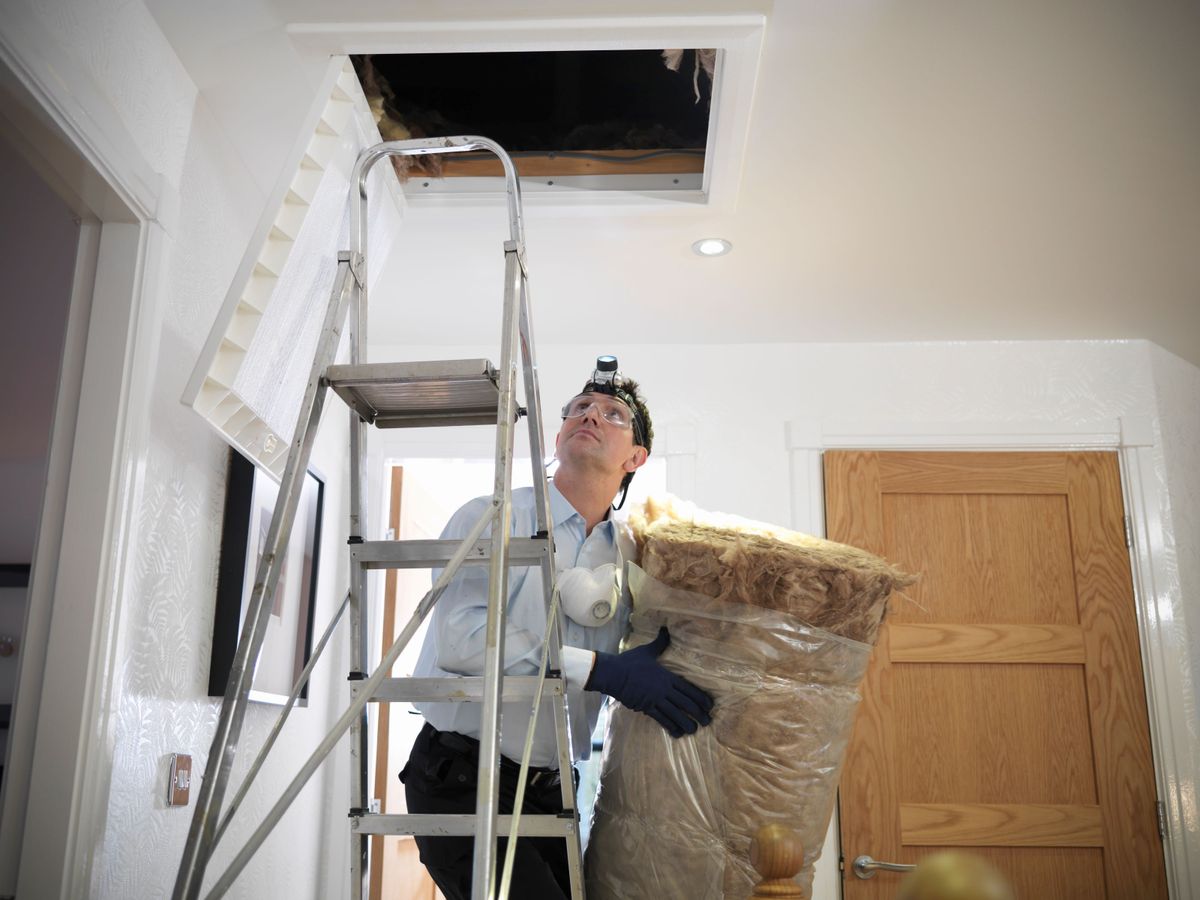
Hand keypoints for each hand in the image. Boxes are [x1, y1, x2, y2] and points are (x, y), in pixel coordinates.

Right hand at [585, 626, 713, 737]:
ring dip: (686, 723)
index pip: (689, 688)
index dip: (701, 698)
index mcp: (667, 676)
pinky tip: (677, 734)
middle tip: (707, 721)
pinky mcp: (646, 708)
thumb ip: (660, 642)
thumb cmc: (630, 662)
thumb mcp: (647, 651)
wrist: (613, 673)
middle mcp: (664, 689)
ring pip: (675, 714)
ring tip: (694, 730)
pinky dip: (670, 727)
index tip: (710, 706)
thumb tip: (666, 628)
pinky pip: (661, 719)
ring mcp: (655, 699)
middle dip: (698, 713)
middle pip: (686, 703)